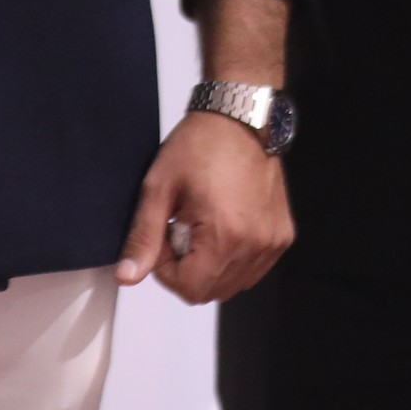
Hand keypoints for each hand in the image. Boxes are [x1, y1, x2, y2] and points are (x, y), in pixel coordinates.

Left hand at [118, 0, 293, 303]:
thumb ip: (143, 238)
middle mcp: (255, 243)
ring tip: (204, 225)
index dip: (167, 270)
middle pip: (210, 291)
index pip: (188, 288)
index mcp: (225, 234)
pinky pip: (252, 269)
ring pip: (232, 284)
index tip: (166, 236)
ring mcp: (272, 241)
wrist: (241, 118)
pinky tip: (225, 226)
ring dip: (212, 266)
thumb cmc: (202, 144)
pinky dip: (234, 258)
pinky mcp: (282, 235)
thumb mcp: (159, 189)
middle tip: (183, 228)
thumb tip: (128, 276)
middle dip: (188, 269)